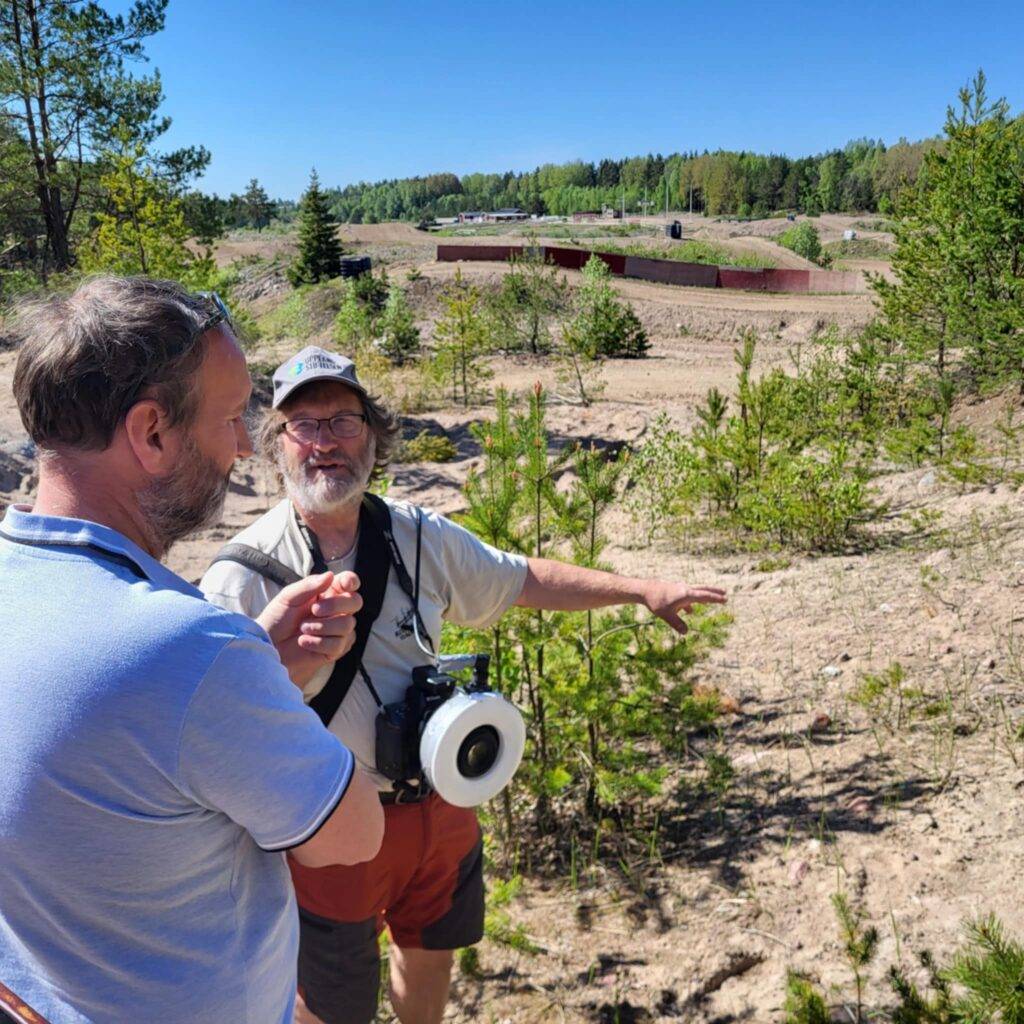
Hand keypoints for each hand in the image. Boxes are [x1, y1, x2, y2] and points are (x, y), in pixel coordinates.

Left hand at [256, 571, 362, 687]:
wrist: (268, 646)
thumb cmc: (277, 618)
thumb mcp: (288, 597)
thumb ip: (309, 586)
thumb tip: (330, 575)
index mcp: (327, 592)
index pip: (349, 583)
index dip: (351, 581)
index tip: (345, 584)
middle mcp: (337, 610)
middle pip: (355, 602)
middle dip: (336, 605)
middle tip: (314, 610)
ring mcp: (338, 630)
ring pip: (348, 624)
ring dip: (322, 627)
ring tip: (303, 629)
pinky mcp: (335, 649)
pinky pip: (338, 644)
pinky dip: (319, 643)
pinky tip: (303, 642)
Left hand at [642, 580, 726, 634]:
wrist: (644, 589)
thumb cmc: (656, 601)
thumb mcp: (666, 615)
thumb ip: (677, 624)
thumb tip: (686, 632)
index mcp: (686, 594)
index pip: (704, 596)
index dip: (715, 598)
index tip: (725, 599)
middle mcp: (685, 590)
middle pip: (703, 590)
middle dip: (714, 593)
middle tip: (725, 594)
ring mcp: (679, 590)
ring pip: (694, 593)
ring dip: (703, 597)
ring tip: (709, 602)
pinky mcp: (674, 591)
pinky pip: (685, 598)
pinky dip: (690, 603)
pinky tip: (689, 611)